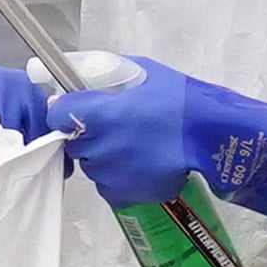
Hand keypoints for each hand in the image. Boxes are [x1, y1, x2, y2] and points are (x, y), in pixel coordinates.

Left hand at [42, 50, 266, 226]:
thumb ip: (102, 73)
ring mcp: (109, 174)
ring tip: (135, 146)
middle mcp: (97, 146)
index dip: (65, 111)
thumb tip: (74, 77)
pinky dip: (120, 177)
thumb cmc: (178, 98)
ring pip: (92, 165)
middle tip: (118, 126)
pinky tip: (142, 164)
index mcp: (98, 113)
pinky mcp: (122, 195)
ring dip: (105, 157)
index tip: (78, 109)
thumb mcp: (140, 71)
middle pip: (73, 142)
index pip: (55, 114)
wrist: (211, 138)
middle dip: (88, 134)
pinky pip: (109, 185)